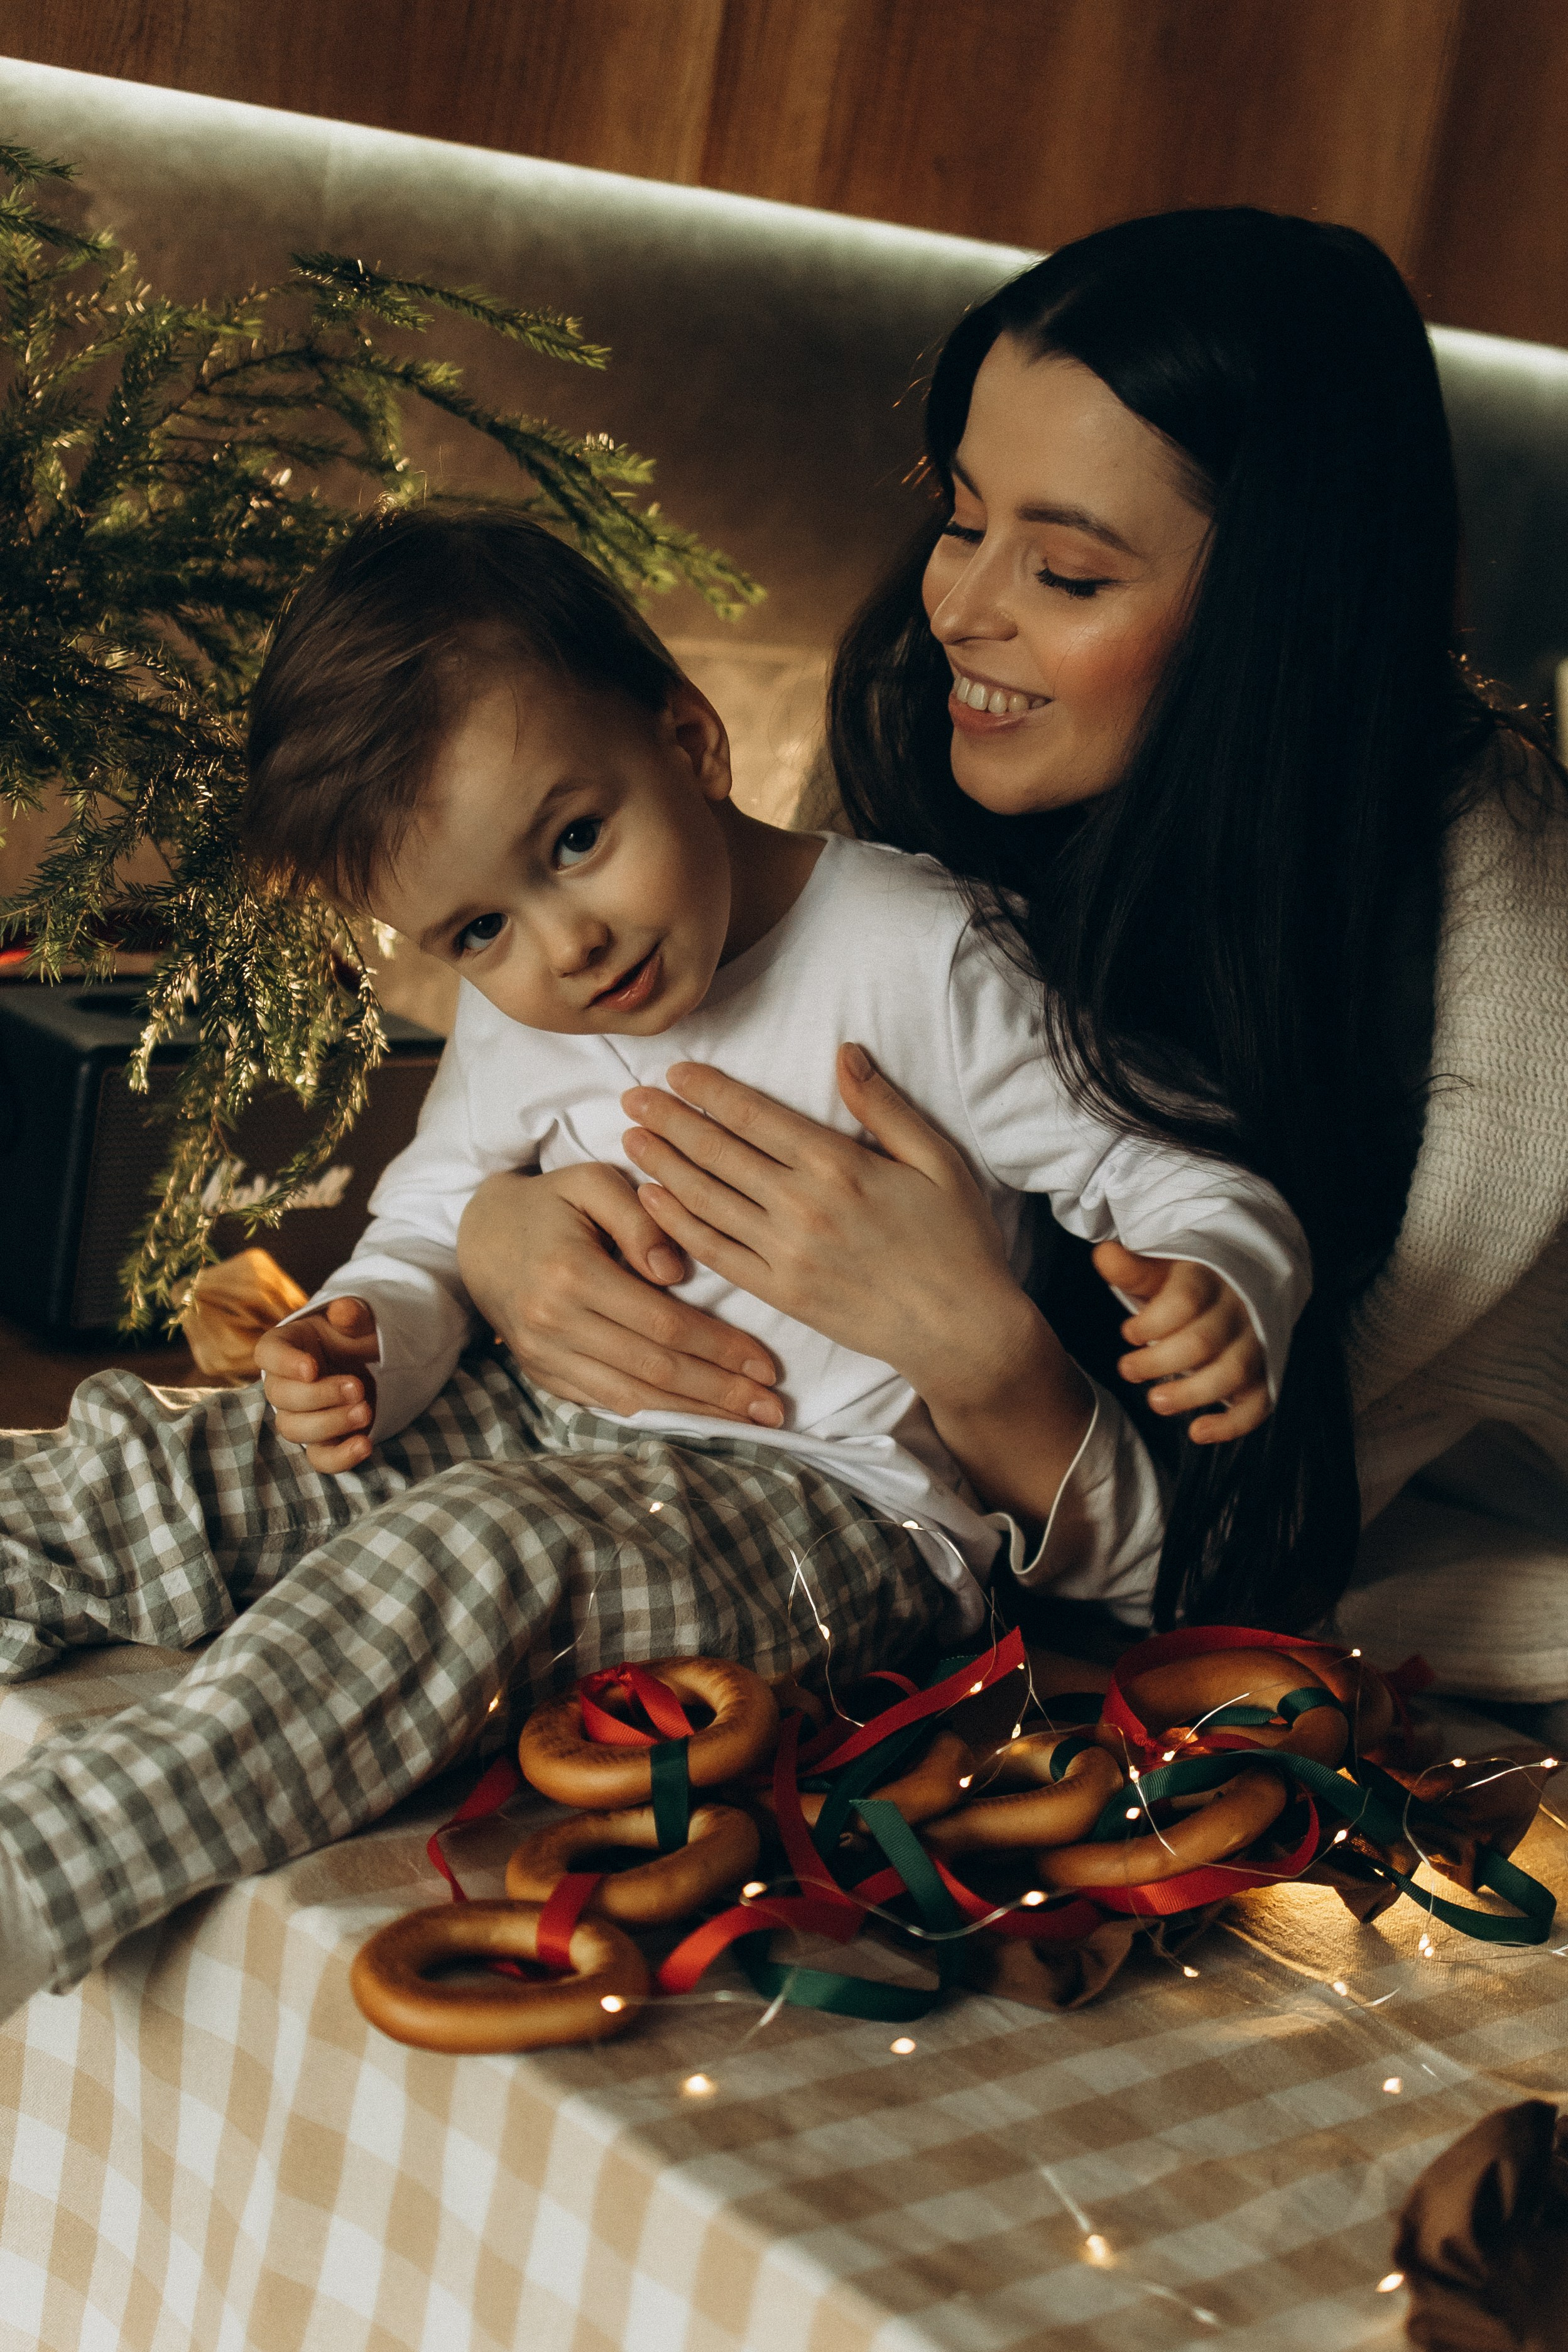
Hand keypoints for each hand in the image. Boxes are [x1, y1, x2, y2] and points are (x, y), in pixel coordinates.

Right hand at [255, 1295, 380, 1472]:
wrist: (374, 1363)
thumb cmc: (356, 1336)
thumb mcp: (359, 1320)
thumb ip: (353, 1314)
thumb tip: (344, 1311)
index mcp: (286, 1346)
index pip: (268, 1354)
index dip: (284, 1364)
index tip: (311, 1368)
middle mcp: (285, 1384)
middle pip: (281, 1397)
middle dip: (319, 1395)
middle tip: (357, 1387)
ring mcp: (301, 1416)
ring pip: (295, 1429)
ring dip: (330, 1424)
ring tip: (365, 1412)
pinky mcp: (323, 1441)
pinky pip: (320, 1458)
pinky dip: (340, 1457)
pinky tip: (364, 1445)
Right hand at [455, 1165, 782, 1424]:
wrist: (480, 1235)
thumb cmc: (552, 1202)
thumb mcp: (594, 1183)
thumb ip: (641, 1219)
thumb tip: (678, 1273)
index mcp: (572, 1274)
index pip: (662, 1323)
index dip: (719, 1347)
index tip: (767, 1364)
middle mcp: (554, 1323)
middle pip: (654, 1368)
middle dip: (719, 1392)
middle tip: (773, 1408)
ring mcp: (544, 1356)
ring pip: (632, 1397)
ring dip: (694, 1414)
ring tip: (748, 1421)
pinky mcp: (542, 1375)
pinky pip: (605, 1403)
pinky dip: (655, 1415)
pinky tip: (696, 1420)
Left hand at [620, 1046, 1043, 1412]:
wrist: (961, 1330)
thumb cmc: (958, 1241)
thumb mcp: (937, 1160)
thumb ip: (885, 1106)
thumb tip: (845, 1053)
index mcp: (839, 1165)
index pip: (755, 1116)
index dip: (709, 1091)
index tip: (676, 1072)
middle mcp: (802, 1205)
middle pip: (718, 1152)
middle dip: (669, 1119)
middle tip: (632, 1095)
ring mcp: (786, 1253)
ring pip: (706, 1198)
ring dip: (663, 1164)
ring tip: (630, 1137)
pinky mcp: (780, 1292)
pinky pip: (715, 1252)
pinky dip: (678, 1223)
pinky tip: (652, 1199)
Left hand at [1093, 1241, 1268, 1442]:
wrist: (1240, 1287)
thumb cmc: (1187, 1284)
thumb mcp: (1160, 1270)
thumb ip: (1133, 1268)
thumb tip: (1104, 1255)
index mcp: (1209, 1278)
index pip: (1185, 1300)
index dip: (1152, 1323)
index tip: (1128, 1333)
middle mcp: (1238, 1310)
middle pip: (1204, 1341)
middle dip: (1159, 1362)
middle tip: (1127, 1370)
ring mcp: (1256, 1343)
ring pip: (1233, 1373)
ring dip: (1191, 1394)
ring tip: (1156, 1402)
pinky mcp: (1265, 1373)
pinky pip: (1260, 1402)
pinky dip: (1232, 1424)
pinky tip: (1198, 1432)